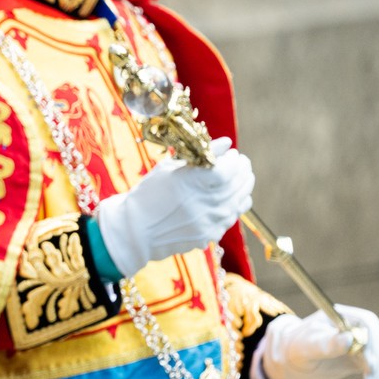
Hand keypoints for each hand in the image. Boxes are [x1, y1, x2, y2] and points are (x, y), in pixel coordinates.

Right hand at [94, 137, 253, 275]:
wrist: (134, 230)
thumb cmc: (148, 195)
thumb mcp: (168, 168)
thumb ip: (200, 156)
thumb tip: (226, 143)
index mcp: (189, 182)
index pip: (228, 169)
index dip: (234, 160)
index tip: (232, 153)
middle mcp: (202, 203)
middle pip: (237, 184)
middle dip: (243, 169)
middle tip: (241, 161)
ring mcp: (207, 222)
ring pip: (239, 200)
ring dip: (244, 186)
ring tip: (242, 177)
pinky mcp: (209, 235)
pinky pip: (232, 217)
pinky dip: (237, 204)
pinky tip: (234, 197)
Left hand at [258, 305, 378, 378]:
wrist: (292, 360)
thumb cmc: (294, 349)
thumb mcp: (305, 347)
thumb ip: (325, 343)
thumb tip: (350, 339)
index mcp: (342, 316)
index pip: (368, 324)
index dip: (373, 343)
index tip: (371, 365)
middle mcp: (357, 326)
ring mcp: (365, 342)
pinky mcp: (367, 358)